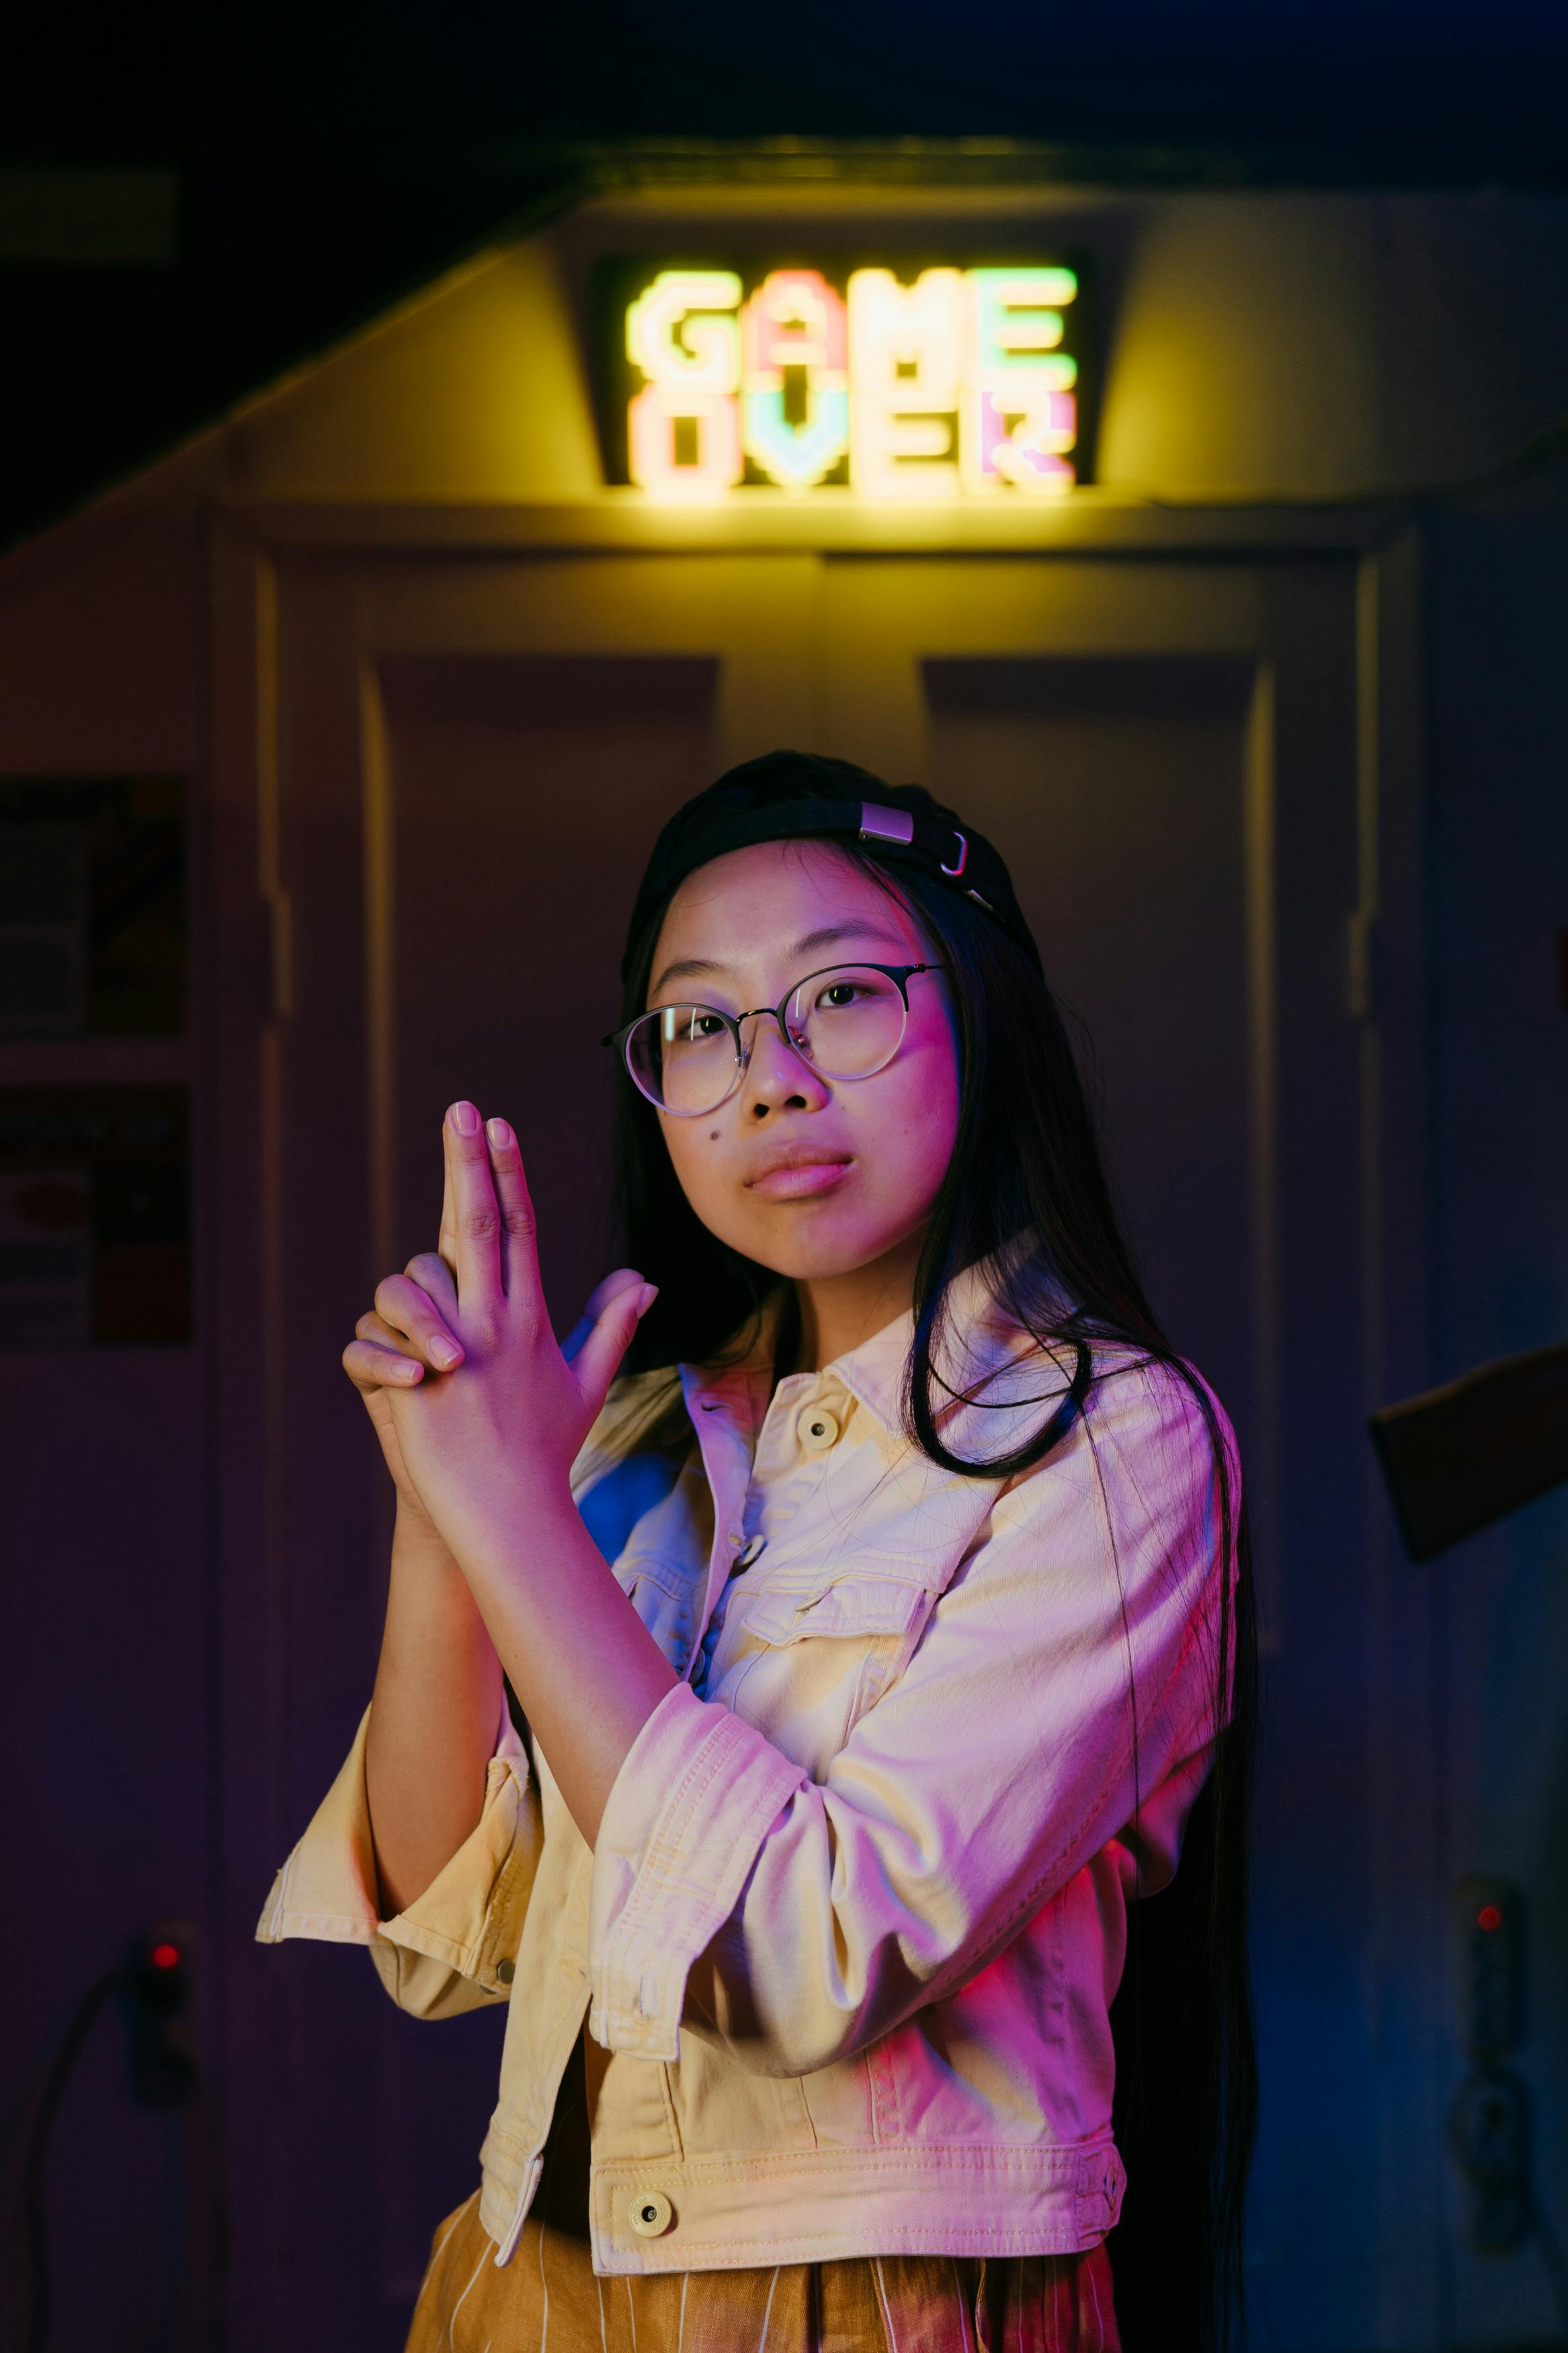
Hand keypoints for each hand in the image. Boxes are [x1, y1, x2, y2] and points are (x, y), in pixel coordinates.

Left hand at [379, 1102, 655, 1570]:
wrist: (511, 1513)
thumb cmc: (546, 1450)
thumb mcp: (585, 1383)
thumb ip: (611, 1325)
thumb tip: (643, 1280)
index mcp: (529, 1316)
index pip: (520, 1226)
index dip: (508, 1171)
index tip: (498, 1123)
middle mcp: (495, 1320)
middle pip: (480, 1222)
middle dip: (468, 1161)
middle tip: (460, 1110)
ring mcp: (458, 1347)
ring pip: (418, 1274)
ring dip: (412, 1284)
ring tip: (424, 1319)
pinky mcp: (421, 1379)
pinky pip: (380, 1334)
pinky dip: (381, 1340)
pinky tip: (398, 1365)